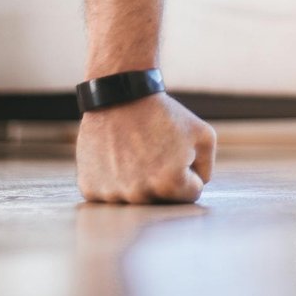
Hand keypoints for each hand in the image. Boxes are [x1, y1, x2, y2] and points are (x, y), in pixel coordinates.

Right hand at [76, 92, 215, 203]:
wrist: (120, 95)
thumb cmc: (163, 114)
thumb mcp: (203, 135)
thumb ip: (206, 168)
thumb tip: (196, 189)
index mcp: (169, 184)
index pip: (191, 194)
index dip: (188, 171)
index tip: (175, 152)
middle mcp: (139, 194)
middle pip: (162, 200)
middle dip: (163, 179)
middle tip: (153, 151)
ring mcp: (112, 194)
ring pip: (135, 200)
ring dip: (136, 182)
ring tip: (133, 152)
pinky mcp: (90, 189)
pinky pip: (109, 196)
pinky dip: (113, 181)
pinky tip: (115, 159)